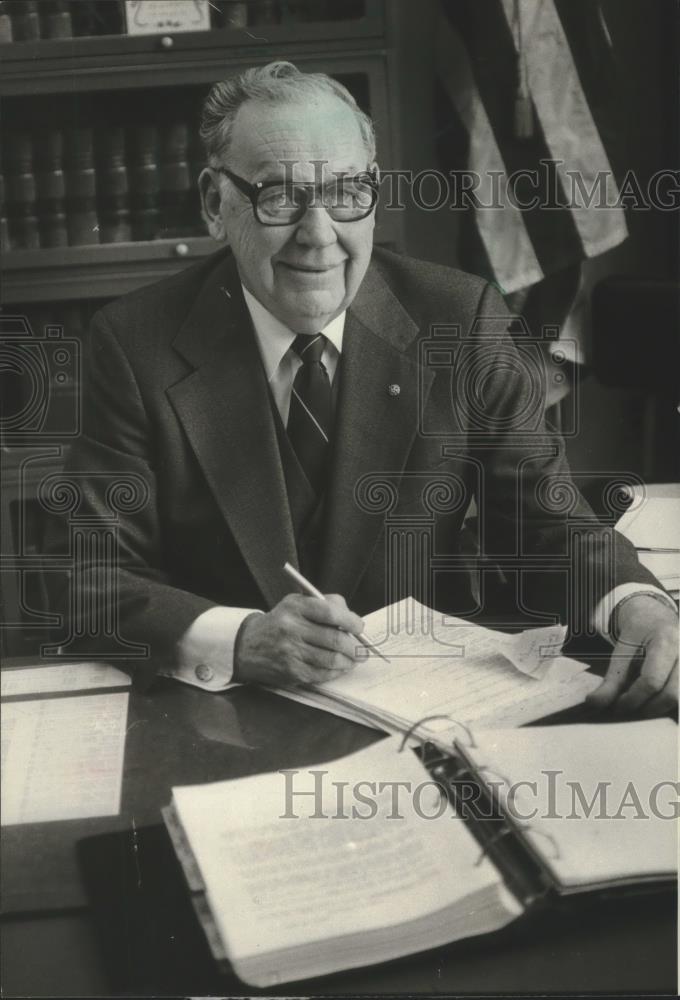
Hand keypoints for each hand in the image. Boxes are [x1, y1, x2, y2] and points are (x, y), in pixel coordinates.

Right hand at [233, 592, 365, 686]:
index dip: (351, 621)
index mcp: (294, 607)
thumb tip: (352, 620)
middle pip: (335, 639)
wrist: (246, 646)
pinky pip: (322, 674)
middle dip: (355, 646)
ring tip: (353, 659)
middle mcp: (291, 629)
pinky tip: (339, 667)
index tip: (359, 627)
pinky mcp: (291, 672)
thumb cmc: (279, 623)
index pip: (330, 612)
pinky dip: (336, 672)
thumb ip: (325, 604)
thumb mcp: (296, 603)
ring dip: (348, 661)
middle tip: (363, 649)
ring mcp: (290, 653)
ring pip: (331, 659)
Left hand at [587, 595, 677, 716]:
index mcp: (666, 641)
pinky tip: (655, 701)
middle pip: (671, 695)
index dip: (633, 699)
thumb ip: (611, 680)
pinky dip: (669, 705)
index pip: (651, 681)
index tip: (618, 707)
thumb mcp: (622, 650)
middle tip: (629, 710)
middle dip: (648, 709)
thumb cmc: (639, 632)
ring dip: (660, 709)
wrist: (655, 615)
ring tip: (642, 705)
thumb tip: (595, 704)